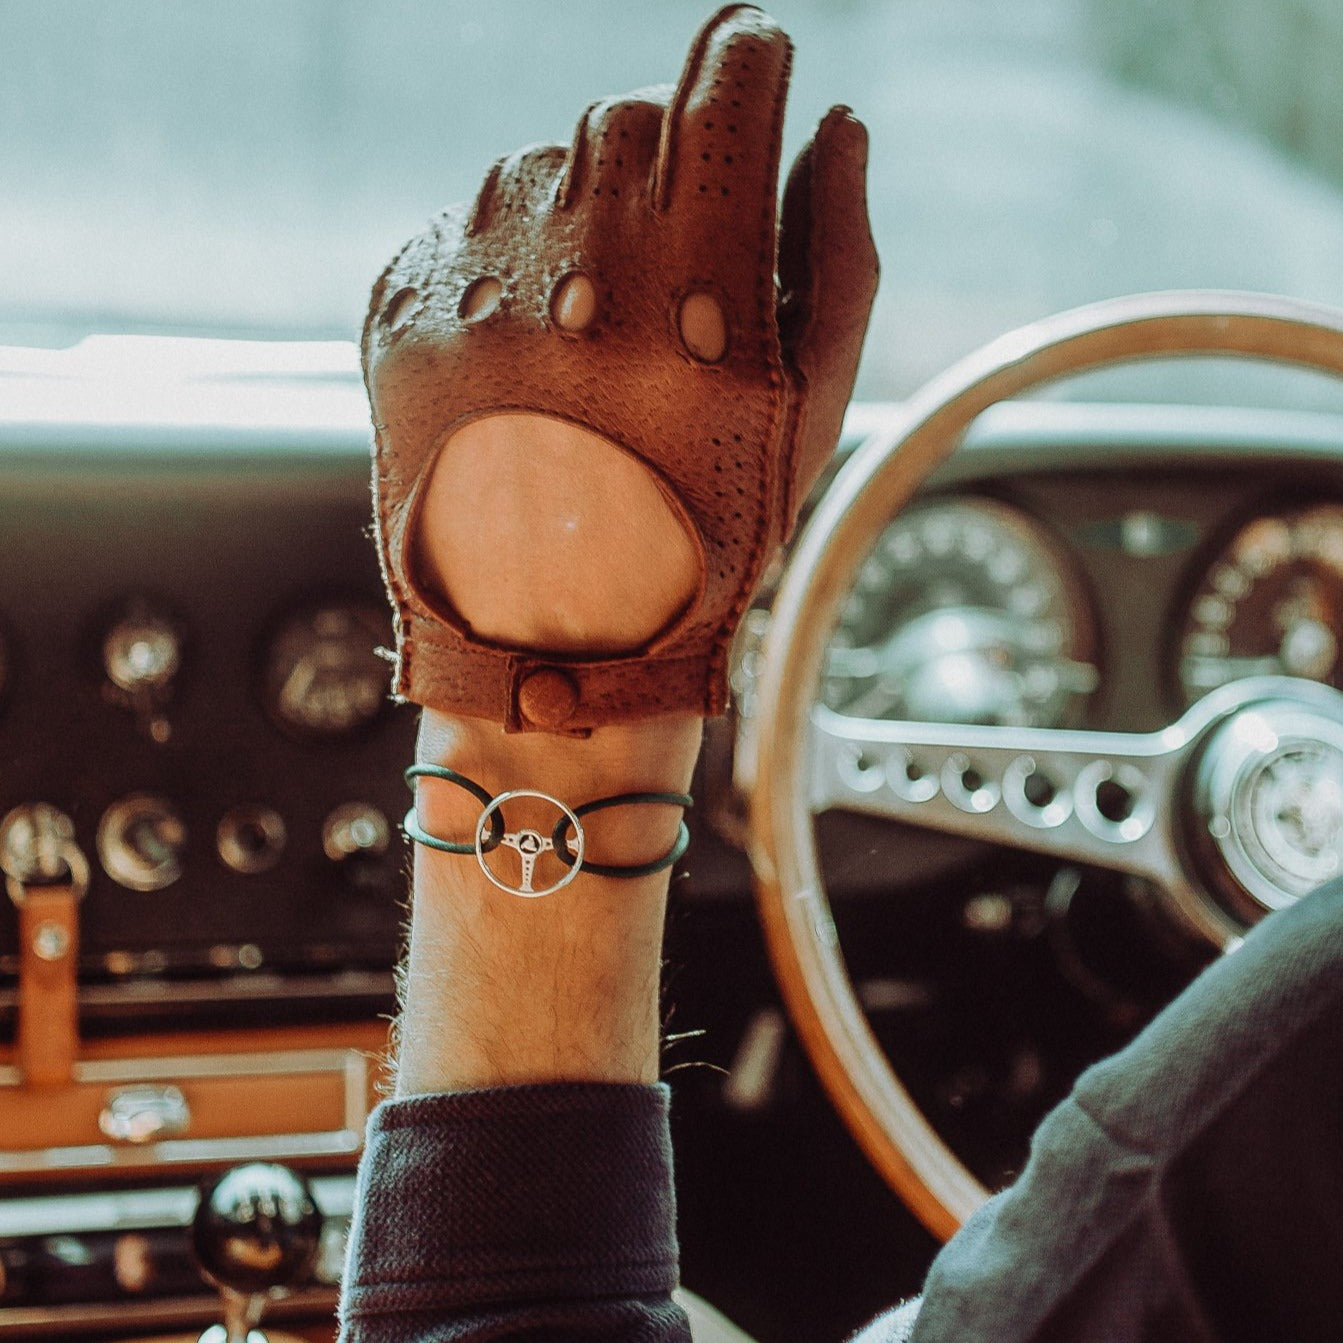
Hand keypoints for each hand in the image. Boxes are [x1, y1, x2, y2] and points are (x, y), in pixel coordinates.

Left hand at [363, 3, 877, 732]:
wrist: (543, 643)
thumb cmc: (699, 543)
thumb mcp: (807, 421)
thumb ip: (838, 263)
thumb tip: (838, 126)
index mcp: (698, 298)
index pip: (727, 94)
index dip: (751, 55)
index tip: (757, 48)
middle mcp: (577, 275)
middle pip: (630, 116)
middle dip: (669, 148)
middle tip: (679, 236)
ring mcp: (475, 292)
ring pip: (541, 162)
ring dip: (584, 207)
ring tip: (599, 326)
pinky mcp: (400, 313)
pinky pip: (466, 221)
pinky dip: (512, 255)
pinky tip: (536, 346)